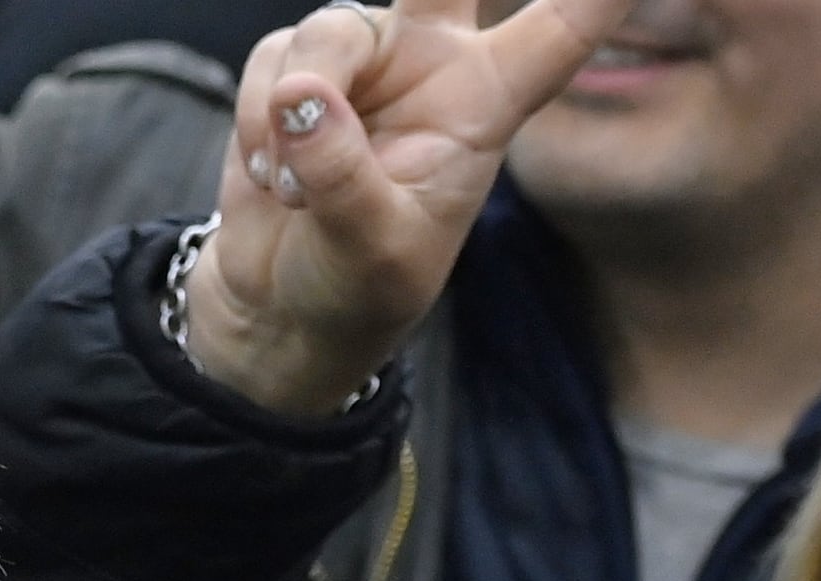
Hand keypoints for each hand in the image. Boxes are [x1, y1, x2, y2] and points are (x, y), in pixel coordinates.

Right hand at [178, 0, 635, 414]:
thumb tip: (298, 96)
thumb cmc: (357, 289)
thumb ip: (343, 176)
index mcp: (489, 103)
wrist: (283, 312)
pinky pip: (272, 58)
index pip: (563, 27)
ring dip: (294, 105)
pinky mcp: (296, 73)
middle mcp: (435, 66)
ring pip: (332, 29)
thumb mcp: (372, 250)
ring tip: (294, 186)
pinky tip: (269, 172)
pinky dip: (257, 116)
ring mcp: (366, 64)